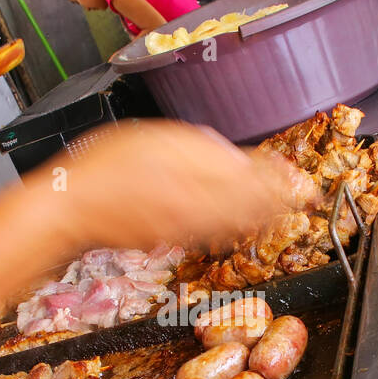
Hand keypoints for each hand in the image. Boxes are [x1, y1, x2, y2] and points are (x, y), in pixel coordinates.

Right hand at [34, 121, 291, 250]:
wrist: (70, 207)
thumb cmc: (106, 167)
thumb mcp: (158, 141)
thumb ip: (203, 150)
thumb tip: (240, 161)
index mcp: (196, 177)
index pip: (252, 179)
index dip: (281, 180)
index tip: (304, 180)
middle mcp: (197, 207)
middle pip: (251, 205)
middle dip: (281, 200)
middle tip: (307, 197)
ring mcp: (185, 227)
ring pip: (236, 222)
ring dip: (264, 215)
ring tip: (285, 209)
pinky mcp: (171, 237)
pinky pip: (214, 234)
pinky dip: (235, 228)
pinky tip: (243, 224)